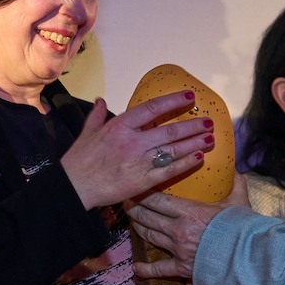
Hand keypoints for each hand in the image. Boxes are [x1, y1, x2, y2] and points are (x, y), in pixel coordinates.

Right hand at [61, 93, 216, 208]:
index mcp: (120, 126)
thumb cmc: (78, 160)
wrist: (73, 188)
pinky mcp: (142, 181)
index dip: (173, 101)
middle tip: (209, 122)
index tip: (189, 97)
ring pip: (173, 150)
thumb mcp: (87, 133)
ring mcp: (139, 162)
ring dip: (194, 143)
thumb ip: (97, 116)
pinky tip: (199, 158)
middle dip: (192, 126)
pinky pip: (169, 171)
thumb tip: (101, 100)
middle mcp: (132, 142)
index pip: (152, 109)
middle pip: (170, 131)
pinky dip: (185, 164)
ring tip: (211, 138)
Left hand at [129, 172, 248, 281]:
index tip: (136, 189)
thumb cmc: (242, 229)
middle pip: (149, 217)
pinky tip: (136, 267)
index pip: (158, 201)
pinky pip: (159, 269)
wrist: (247, 258)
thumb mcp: (239, 202)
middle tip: (128, 203)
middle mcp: (178, 230)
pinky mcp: (181, 268)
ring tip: (132, 222)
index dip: (144, 195)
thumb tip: (234, 170)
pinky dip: (146, 269)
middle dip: (135, 209)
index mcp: (189, 211)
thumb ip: (235, 184)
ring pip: (150, 237)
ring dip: (138, 228)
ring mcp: (178, 250)